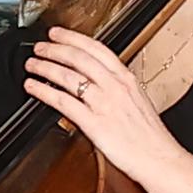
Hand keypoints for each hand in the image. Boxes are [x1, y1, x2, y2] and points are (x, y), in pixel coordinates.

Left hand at [21, 24, 177, 177]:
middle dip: (54, 49)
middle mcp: (115, 86)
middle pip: (79, 58)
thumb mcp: (138, 101)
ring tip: (32, 65)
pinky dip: (44, 92)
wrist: (159, 159)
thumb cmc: (150, 136)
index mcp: (127, 79)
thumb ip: (118, 89)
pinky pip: (63, 102)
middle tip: (39, 47)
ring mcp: (104, 103)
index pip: (96, 48)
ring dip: (46, 67)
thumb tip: (99, 82)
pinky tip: (34, 88)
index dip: (73, 37)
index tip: (58, 33)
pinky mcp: (94, 123)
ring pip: (68, 76)